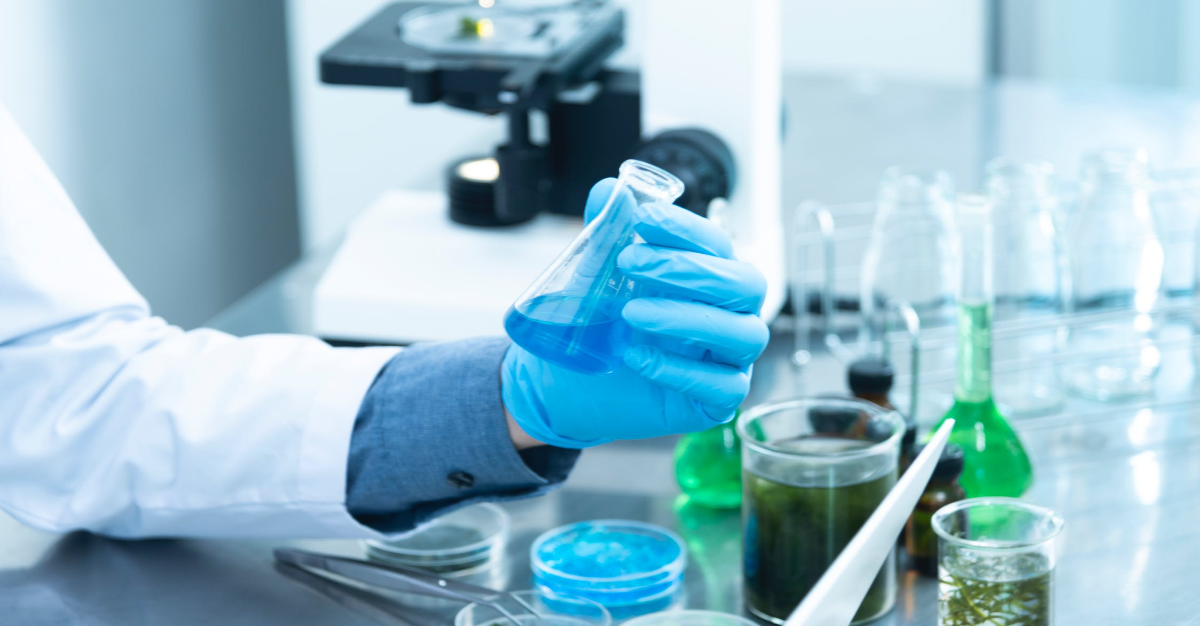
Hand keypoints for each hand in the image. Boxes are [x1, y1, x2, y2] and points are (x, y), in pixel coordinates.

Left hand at [501, 178, 769, 448]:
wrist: (568, 383)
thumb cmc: (598, 323)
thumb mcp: (594, 274)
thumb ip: (606, 231)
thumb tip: (611, 190)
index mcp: (711, 276)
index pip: (717, 244)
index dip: (684, 228)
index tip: (641, 218)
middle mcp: (731, 314)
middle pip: (744, 284)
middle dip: (687, 269)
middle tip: (629, 263)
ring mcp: (730, 359)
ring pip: (743, 334)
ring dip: (686, 318)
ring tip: (629, 312)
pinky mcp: (718, 402)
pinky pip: (722, 386)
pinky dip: (680, 369)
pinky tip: (636, 357)